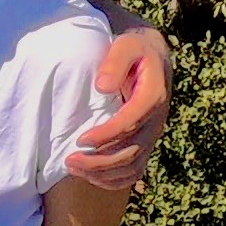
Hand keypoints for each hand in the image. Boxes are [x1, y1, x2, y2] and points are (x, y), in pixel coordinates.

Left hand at [67, 25, 172, 189]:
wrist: (151, 55)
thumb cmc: (134, 49)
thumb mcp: (126, 46)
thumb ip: (115, 62)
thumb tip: (102, 87)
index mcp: (153, 96)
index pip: (131, 123)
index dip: (107, 135)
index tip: (81, 140)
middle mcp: (156, 120)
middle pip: (131, 150)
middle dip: (99, 161)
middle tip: (69, 160)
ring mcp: (152, 134)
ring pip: (133, 165)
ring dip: (104, 173)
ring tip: (74, 168)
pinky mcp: (146, 142)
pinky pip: (136, 170)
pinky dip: (115, 179)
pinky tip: (93, 178)